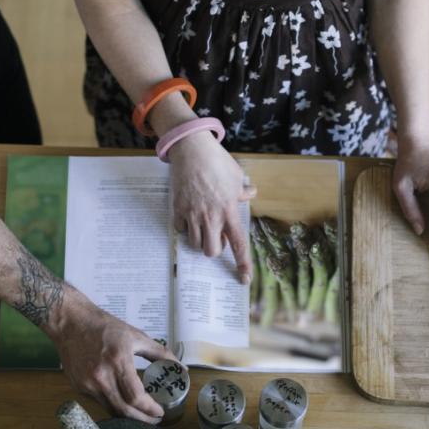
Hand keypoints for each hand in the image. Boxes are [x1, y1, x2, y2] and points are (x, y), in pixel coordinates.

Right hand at [51, 294, 173, 422]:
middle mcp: (101, 377)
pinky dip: (113, 405)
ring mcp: (87, 384)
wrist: (70, 323)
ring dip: (128, 416)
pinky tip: (122, 401)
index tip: (160, 412)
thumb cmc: (105, 327)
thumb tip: (181, 368)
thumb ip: (160, 353)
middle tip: (155, 420)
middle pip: (124, 411)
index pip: (136, 397)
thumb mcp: (136, 336)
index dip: (150, 409)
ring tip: (141, 414)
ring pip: (111, 410)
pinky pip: (100, 402)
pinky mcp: (78, 387)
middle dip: (142, 419)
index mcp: (118, 362)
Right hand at [167, 133, 255, 282]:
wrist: (191, 149)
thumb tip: (250, 194)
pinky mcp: (178, 209)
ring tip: (202, 226)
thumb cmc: (216, 161)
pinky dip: (185, 228)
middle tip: (216, 236)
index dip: (242, 264)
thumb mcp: (236, 175)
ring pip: (194, 244)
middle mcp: (211, 217)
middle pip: (211, 251)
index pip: (238, 244)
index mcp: (229, 211)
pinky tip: (189, 217)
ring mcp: (192, 214)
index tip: (244, 279)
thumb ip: (243, 190)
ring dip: (199, 240)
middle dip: (214, 249)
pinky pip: (180, 230)